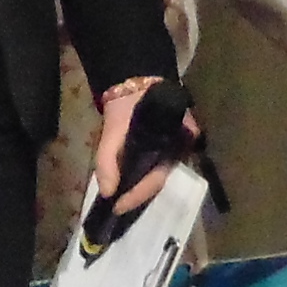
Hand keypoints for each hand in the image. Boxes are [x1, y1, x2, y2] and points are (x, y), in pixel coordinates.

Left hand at [91, 74, 197, 215]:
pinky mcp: (166, 143)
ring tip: (118, 197)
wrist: (135, 78)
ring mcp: (173, 146)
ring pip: (156, 173)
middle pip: (158, 179)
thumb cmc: (128, 102)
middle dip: (137, 194)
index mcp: (173, 144)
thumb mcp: (114, 128)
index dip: (135, 197)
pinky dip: (139, 175)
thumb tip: (107, 192)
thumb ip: (108, 160)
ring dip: (137, 186)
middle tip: (116, 206)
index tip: (116, 208)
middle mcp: (178, 148)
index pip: (155, 180)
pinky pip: (154, 164)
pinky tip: (126, 181)